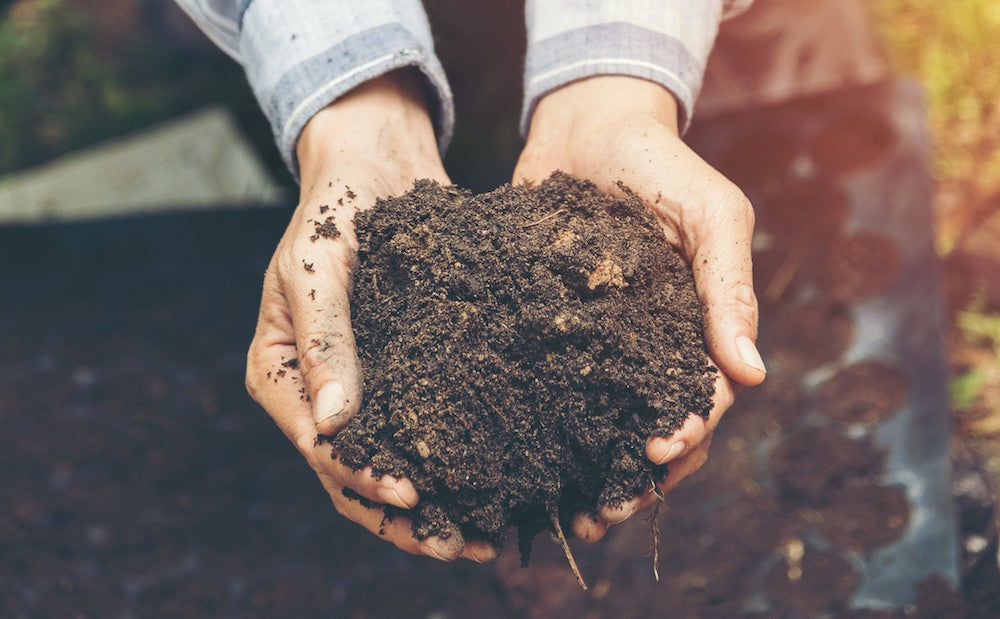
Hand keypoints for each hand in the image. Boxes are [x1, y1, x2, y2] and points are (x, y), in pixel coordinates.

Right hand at [245, 71, 494, 562]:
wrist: (376, 166)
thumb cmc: (333, 210)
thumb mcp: (314, 267)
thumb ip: (324, 341)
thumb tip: (336, 426)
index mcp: (279, 376)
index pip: (321, 448)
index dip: (364, 478)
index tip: (413, 494)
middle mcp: (320, 395)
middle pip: (355, 477)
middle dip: (404, 518)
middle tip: (461, 544)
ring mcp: (364, 388)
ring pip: (393, 465)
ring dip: (433, 506)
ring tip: (483, 534)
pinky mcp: (405, 374)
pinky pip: (426, 429)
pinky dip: (453, 461)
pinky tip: (497, 481)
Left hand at [514, 76, 766, 541]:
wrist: (589, 124)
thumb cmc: (662, 166)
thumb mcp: (712, 215)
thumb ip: (729, 290)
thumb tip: (751, 376)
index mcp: (698, 328)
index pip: (702, 398)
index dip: (685, 434)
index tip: (654, 458)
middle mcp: (653, 346)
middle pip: (656, 428)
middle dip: (640, 478)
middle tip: (607, 513)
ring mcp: (604, 343)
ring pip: (607, 424)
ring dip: (597, 472)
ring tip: (572, 512)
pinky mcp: (555, 330)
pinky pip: (554, 388)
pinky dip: (549, 429)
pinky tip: (525, 461)